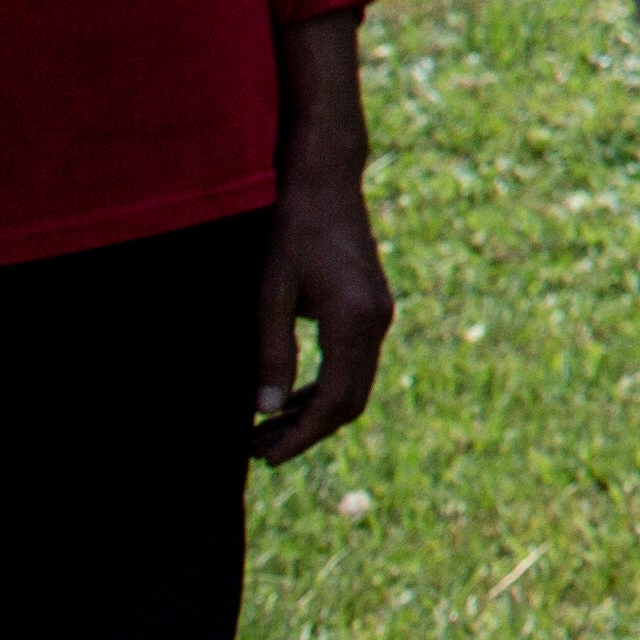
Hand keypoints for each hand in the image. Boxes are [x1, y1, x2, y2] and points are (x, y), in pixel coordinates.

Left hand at [248, 155, 390, 464]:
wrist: (326, 181)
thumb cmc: (292, 230)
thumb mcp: (271, 292)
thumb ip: (272, 352)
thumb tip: (267, 409)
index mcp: (356, 320)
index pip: (335, 400)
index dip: (301, 436)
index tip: (265, 457)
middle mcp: (377, 321)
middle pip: (351, 400)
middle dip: (307, 432)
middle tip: (259, 450)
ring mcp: (380, 314)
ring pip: (354, 383)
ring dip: (315, 411)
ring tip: (267, 428)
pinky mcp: (372, 307)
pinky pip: (354, 362)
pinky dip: (325, 386)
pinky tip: (291, 394)